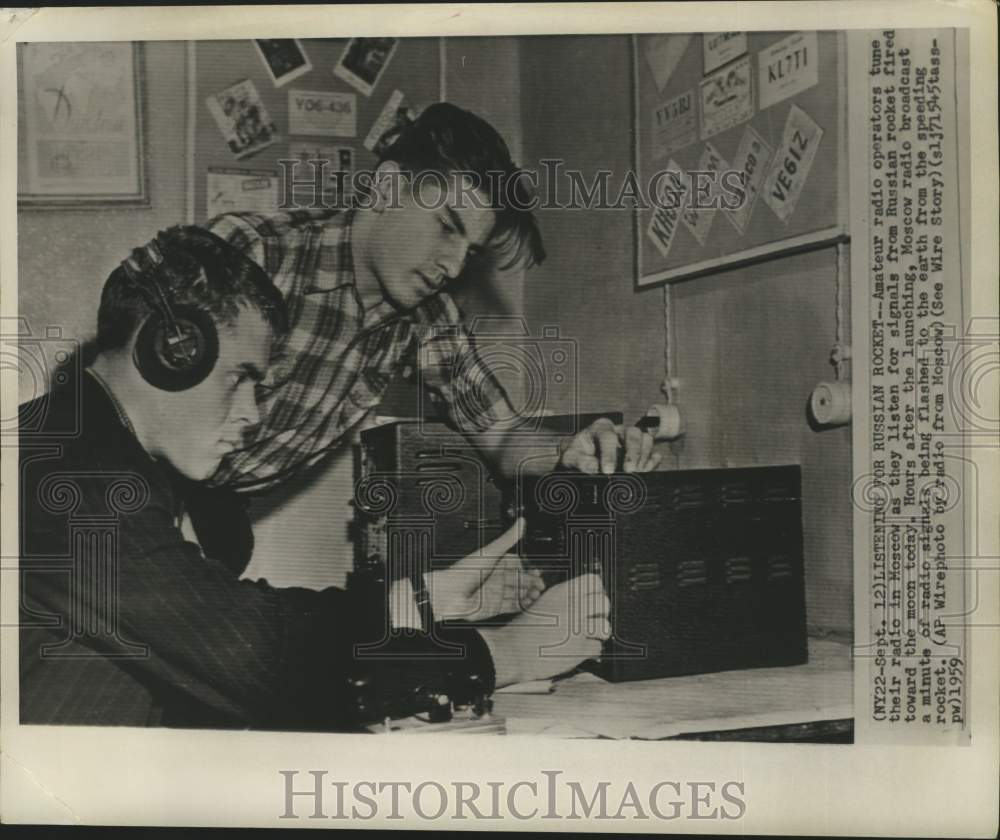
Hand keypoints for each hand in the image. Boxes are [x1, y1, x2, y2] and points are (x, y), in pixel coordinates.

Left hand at [424, 518, 544, 621]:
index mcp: (494, 564)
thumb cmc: (464, 572)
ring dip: (529, 594)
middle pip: (519, 581)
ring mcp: (495, 593)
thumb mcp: (490, 552)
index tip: (537, 571)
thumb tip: (521, 522)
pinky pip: (511, 607)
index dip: (528, 569)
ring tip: (536, 593)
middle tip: (540, 584)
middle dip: (531, 582)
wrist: (450, 595)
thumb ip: (508, 539)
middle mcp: (495, 579)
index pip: (516, 566)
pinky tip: (529, 602)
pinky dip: (522, 605)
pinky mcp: (494, 607)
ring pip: (517, 594)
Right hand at [478, 573, 610, 685]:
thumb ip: (565, 599)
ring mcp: (577, 629)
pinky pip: (597, 648)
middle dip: (600, 613)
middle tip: (590, 620)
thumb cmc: (524, 629)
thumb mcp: (543, 602)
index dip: (596, 591)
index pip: (594, 581)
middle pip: (604, 603)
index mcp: (562, 592)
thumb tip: (585, 599)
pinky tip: (578, 649)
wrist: (514, 651)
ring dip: (598, 633)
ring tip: (586, 636)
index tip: (591, 599)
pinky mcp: (579, 650)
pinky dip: (590, 651)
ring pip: (605, 627)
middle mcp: (572, 607)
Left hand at [558, 417, 661, 474]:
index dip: (609, 453)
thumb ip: (579, 461)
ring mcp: (631, 442)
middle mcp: (618, 432)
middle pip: (633, 433)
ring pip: (646, 440)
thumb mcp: (570, 459)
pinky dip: (652, 462)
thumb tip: (593, 467)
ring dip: (644, 456)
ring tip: (637, 472)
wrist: (580, 466)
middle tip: (629, 471)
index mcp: (600, 428)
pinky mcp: (641, 454)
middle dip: (633, 452)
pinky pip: (653, 454)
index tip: (607, 470)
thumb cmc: (576, 458)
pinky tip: (646, 471)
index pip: (608, 436)